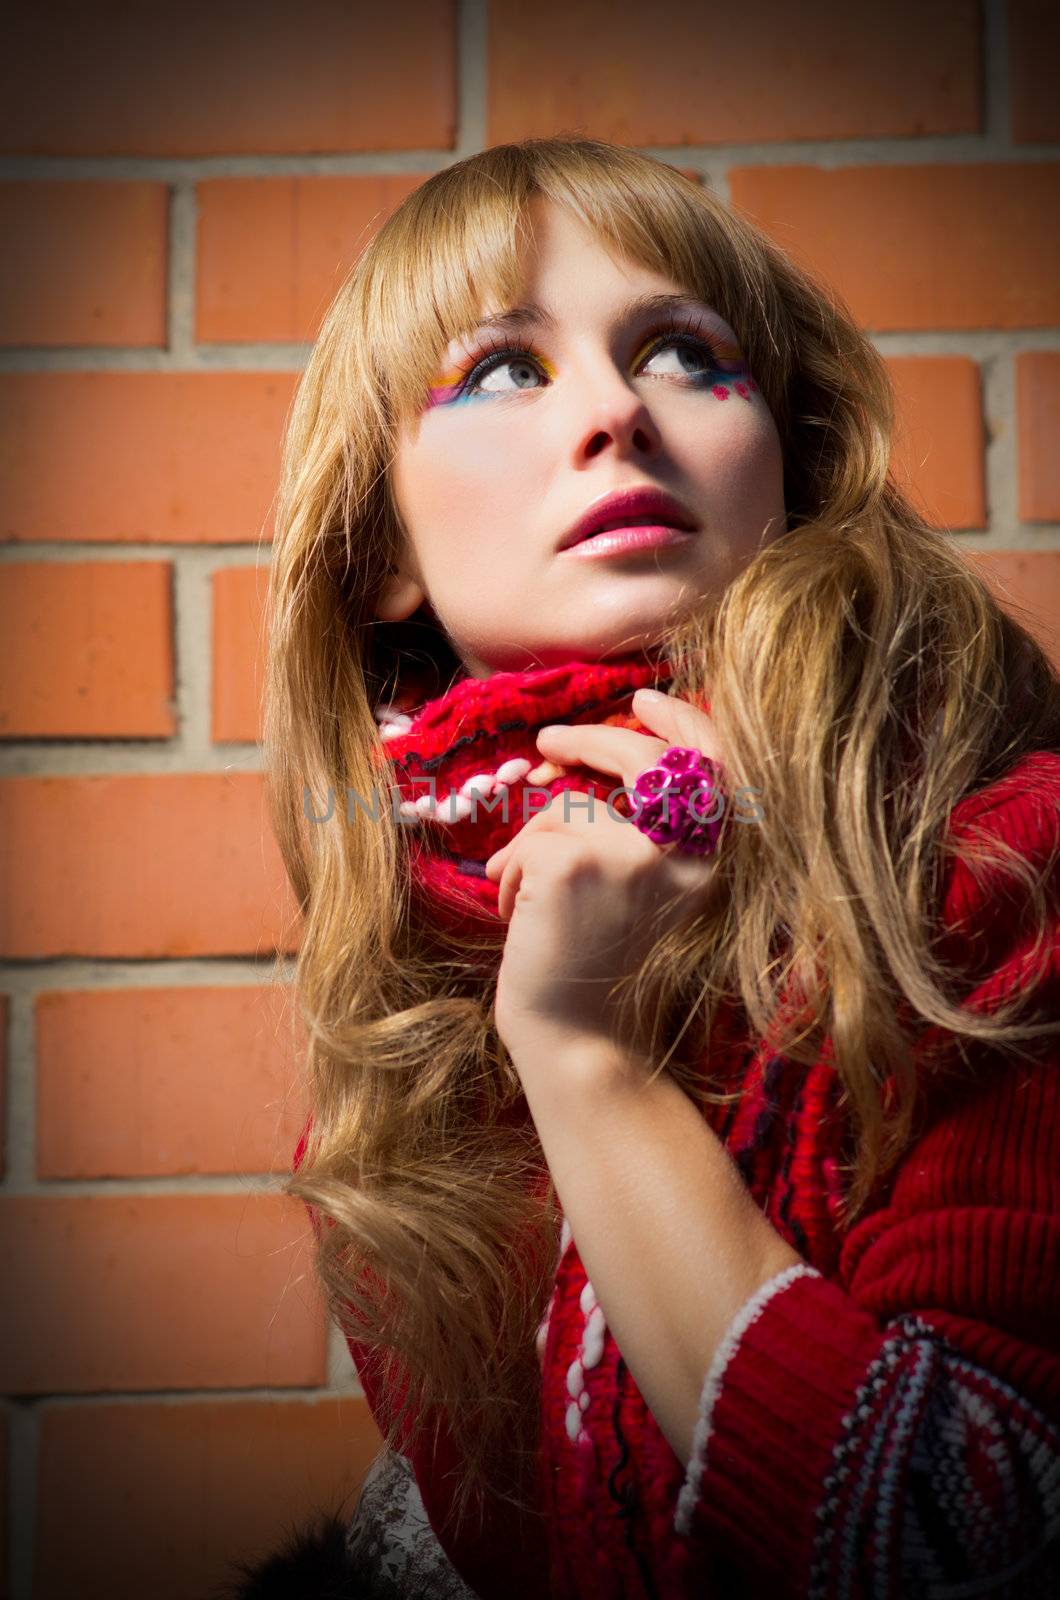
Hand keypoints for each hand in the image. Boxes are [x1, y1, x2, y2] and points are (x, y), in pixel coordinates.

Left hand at [483, 687, 724, 1094]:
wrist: (575, 1040)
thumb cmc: (594, 967)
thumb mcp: (637, 891)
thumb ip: (636, 832)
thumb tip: (579, 757)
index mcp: (705, 865)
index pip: (712, 768)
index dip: (683, 724)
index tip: (645, 701)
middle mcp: (682, 858)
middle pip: (644, 760)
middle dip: (592, 741)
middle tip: (550, 744)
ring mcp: (632, 857)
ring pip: (569, 808)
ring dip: (533, 846)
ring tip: (525, 897)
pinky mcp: (575, 863)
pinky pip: (531, 838)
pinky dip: (509, 872)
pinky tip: (516, 916)